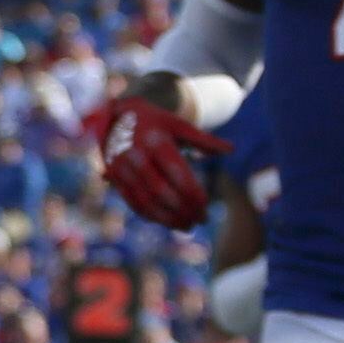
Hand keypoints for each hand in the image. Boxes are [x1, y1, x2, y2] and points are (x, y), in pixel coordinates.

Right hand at [81, 88, 224, 232]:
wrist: (113, 116)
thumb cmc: (153, 121)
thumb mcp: (177, 124)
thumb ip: (203, 139)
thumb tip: (231, 150)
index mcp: (155, 141)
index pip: (176, 173)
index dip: (192, 193)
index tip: (206, 205)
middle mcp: (136, 156)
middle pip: (161, 192)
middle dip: (183, 210)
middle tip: (201, 220)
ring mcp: (122, 169)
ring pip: (146, 202)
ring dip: (168, 219)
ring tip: (187, 226)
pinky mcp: (114, 178)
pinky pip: (133, 203)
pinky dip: (151, 216)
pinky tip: (168, 221)